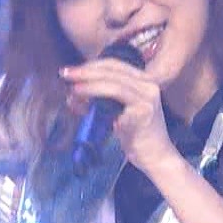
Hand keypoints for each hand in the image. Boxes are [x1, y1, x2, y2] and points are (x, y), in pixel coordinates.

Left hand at [61, 58, 180, 173]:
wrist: (156, 157)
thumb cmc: (136, 134)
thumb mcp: (121, 109)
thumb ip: (104, 97)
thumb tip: (75, 91)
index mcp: (144, 81)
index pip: (115, 65)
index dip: (91, 65)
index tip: (71, 71)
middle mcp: (149, 86)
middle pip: (113, 72)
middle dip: (86, 72)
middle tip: (66, 75)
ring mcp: (148, 100)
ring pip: (114, 86)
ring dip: (89, 86)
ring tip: (73, 91)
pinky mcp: (143, 115)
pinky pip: (116, 108)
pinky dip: (98, 105)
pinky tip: (84, 108)